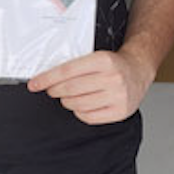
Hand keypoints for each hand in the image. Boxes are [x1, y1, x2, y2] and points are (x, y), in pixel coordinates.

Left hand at [27, 50, 155, 124]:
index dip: (47, 79)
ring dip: (67, 101)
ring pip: (77, 104)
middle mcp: (112, 78)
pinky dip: (79, 112)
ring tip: (70, 96)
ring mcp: (117, 96)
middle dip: (55, 90)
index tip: (34, 84)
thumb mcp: (97, 56)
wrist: (139, 69)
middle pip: (70, 89)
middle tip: (52, 90)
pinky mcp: (119, 112)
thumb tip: (47, 78)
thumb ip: (76, 66)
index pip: (67, 71)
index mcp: (104, 60)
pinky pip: (88, 117)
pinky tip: (83, 104)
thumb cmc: (113, 64)